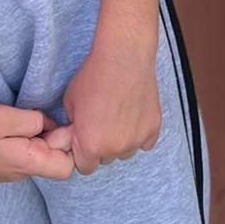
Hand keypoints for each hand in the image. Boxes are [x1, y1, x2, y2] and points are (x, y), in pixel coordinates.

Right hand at [0, 104, 76, 182]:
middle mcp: (20, 174)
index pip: (68, 167)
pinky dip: (21, 141)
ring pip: (37, 157)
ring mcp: (8, 173)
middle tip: (33, 119)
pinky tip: (6, 128)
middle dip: (52, 139)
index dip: (69, 144)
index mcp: (27, 164)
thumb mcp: (5, 117)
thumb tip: (49, 125)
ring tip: (17, 122)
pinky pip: (21, 156)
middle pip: (53, 161)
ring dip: (35, 138)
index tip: (55, 125)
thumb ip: (34, 121)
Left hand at [56, 37, 161, 175]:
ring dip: (121, 141)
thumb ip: (74, 127)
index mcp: (90, 146)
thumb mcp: (70, 103)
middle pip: (106, 159)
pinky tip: (133, 115)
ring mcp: (137, 140)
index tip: (84, 139)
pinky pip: (145, 142)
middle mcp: (115, 149)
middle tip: (101, 122)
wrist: (123, 56)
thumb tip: (77, 135)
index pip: (85, 167)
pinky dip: (140, 133)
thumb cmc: (94, 76)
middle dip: (102, 146)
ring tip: (119, 116)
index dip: (82, 153)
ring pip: (126, 151)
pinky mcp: (154, 128)